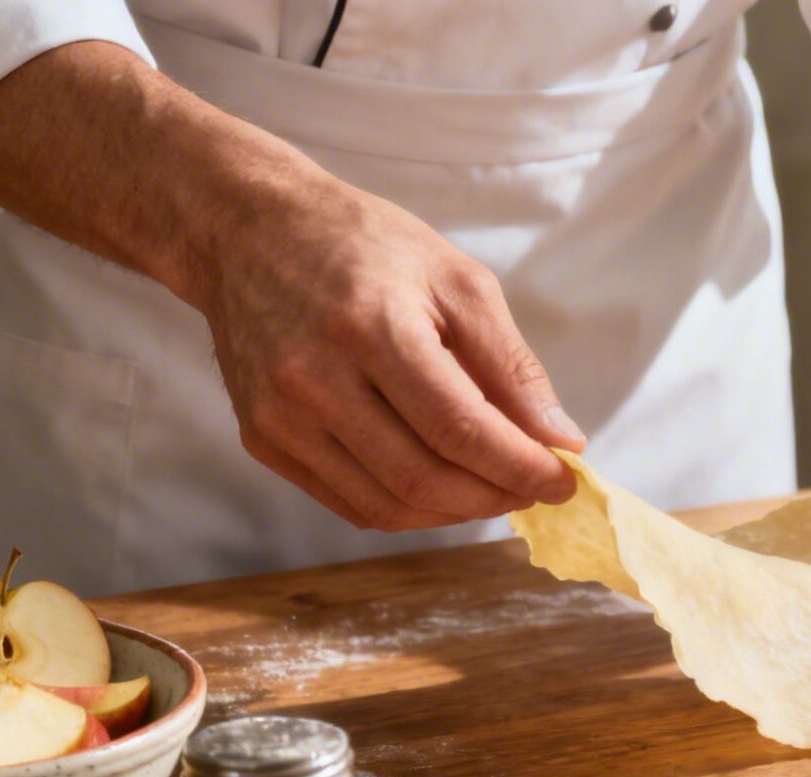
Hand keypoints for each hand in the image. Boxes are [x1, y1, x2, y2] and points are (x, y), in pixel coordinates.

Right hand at [0, 43, 582, 527]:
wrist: (245, 231)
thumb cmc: (362, 245)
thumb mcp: (455, 278)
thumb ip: (510, 363)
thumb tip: (560, 440)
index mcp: (371, 325)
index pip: (459, 428)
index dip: (521, 466)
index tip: (566, 479)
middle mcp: (314, 377)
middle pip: (423, 478)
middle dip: (495, 496)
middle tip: (536, 488)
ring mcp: (280, 415)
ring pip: (387, 505)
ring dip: (456, 511)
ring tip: (494, 487)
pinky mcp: (262, 438)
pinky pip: (350, 503)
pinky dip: (409, 506)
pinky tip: (442, 483)